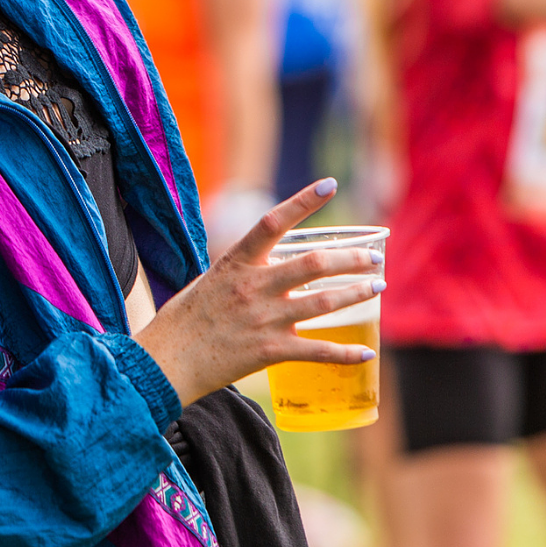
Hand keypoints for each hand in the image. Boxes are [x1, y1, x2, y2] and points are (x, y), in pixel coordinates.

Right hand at [135, 178, 383, 407]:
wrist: (168, 361)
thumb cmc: (185, 319)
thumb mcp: (210, 280)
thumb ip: (242, 270)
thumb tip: (270, 263)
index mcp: (235, 263)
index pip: (272, 222)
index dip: (303, 201)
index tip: (330, 185)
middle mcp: (252, 287)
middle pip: (314, 264)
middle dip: (351, 258)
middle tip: (375, 256)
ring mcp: (263, 320)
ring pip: (324, 302)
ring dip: (357, 293)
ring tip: (378, 286)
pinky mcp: (269, 352)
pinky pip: (318, 351)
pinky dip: (346, 352)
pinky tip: (367, 350)